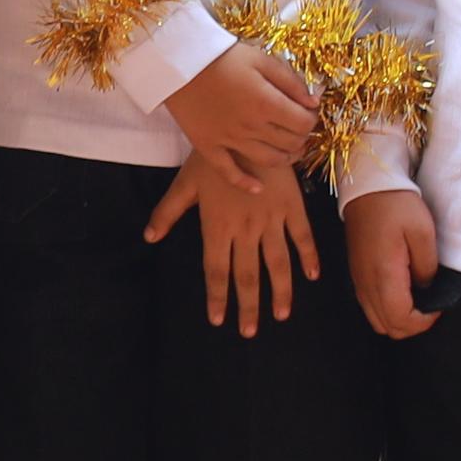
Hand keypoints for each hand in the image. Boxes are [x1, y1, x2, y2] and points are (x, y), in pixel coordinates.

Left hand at [146, 151, 318, 332]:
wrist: (248, 128)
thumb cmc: (213, 154)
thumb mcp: (185, 183)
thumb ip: (168, 212)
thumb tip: (149, 237)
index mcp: (217, 226)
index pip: (216, 270)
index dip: (218, 297)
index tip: (218, 319)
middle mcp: (245, 228)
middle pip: (247, 275)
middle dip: (249, 307)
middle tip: (250, 332)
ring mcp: (271, 219)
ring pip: (278, 264)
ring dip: (280, 292)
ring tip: (281, 315)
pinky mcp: (293, 206)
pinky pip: (302, 237)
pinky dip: (309, 257)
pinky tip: (312, 276)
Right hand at [161, 39, 319, 177]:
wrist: (176, 62)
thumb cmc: (220, 57)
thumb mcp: (260, 59)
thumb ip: (290, 81)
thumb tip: (314, 102)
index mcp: (267, 102)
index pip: (304, 122)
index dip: (312, 118)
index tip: (307, 111)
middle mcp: (251, 126)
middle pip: (291, 143)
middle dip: (302, 137)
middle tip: (298, 127)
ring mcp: (229, 140)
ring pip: (269, 161)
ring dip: (286, 158)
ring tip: (289, 149)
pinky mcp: (208, 147)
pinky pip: (229, 173)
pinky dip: (246, 184)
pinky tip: (258, 188)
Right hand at [343, 185, 440, 341]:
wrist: (368, 188)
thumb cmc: (396, 206)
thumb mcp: (423, 232)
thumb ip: (427, 267)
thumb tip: (426, 289)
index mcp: (383, 274)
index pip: (401, 320)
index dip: (424, 322)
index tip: (440, 305)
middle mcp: (366, 282)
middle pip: (388, 327)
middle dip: (413, 325)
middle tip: (432, 306)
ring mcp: (359, 280)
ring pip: (377, 321)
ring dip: (399, 319)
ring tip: (419, 300)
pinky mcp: (357, 274)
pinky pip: (370, 306)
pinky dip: (388, 309)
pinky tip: (404, 291)